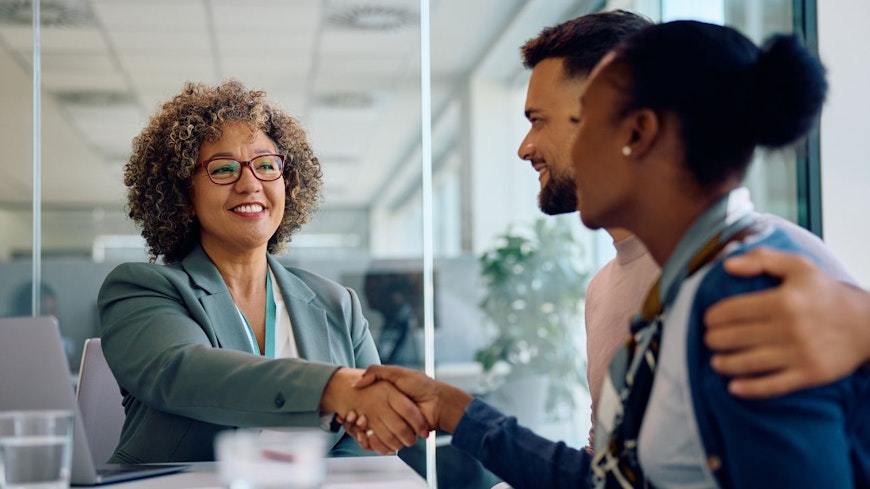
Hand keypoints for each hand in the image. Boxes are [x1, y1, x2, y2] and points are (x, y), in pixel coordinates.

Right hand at [320, 368, 427, 452]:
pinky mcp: (400, 436)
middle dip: (357, 421)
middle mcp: (390, 411)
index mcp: (388, 397)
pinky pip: (383, 442)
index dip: (357, 408)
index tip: (349, 410)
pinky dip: (374, 442)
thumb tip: (357, 383)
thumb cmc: (420, 385)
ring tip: (357, 429)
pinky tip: (366, 437)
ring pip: (373, 432)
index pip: (367, 404)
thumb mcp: (396, 373)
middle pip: (367, 420)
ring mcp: (395, 424)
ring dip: (364, 432)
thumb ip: (376, 373)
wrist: (439, 402)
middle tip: (351, 419)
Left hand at [704, 248, 869, 397]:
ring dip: (725, 363)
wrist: (868, 324)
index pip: (734, 310)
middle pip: (736, 337)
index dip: (714, 316)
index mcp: (783, 300)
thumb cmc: (827, 292)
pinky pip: (774, 385)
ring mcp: (799, 353)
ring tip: (716, 361)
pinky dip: (750, 388)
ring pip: (750, 362)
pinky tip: (733, 387)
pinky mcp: (810, 374)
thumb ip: (762, 259)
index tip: (708, 319)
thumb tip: (727, 265)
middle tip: (709, 339)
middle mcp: (789, 328)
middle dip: (714, 339)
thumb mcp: (799, 266)